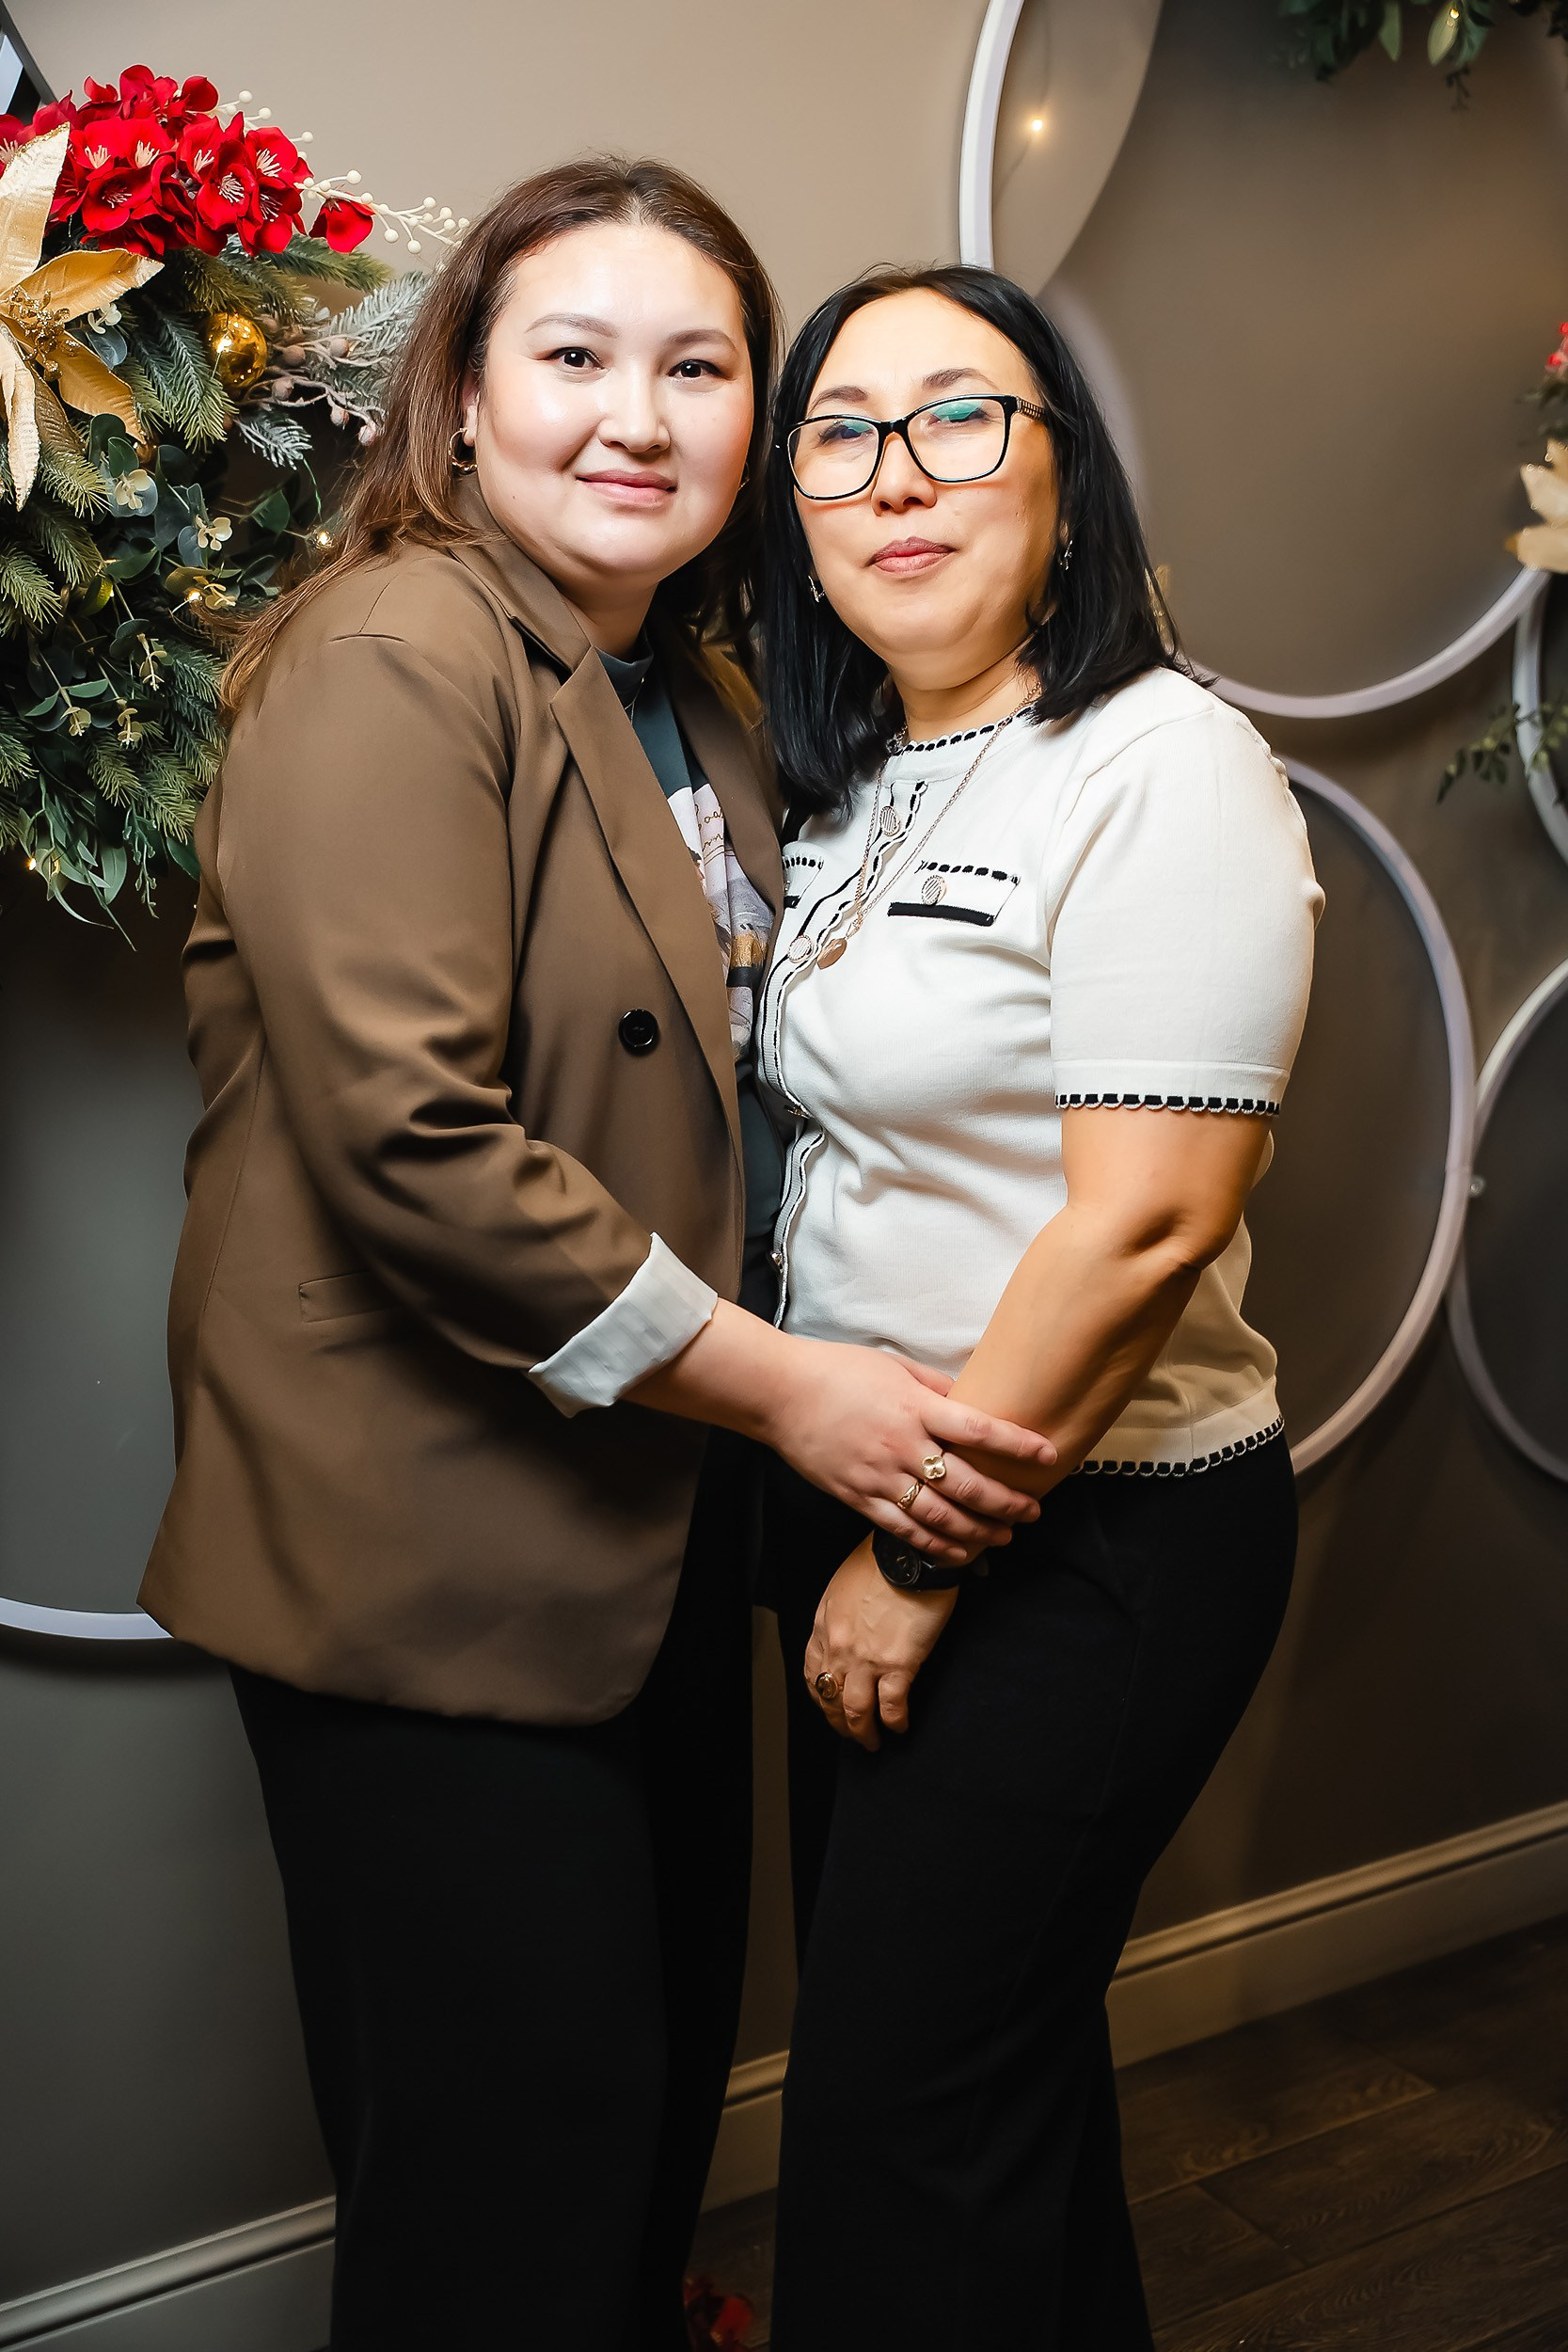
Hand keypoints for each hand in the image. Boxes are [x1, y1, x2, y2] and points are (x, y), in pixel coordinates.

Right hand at [758, 1337, 1054, 1566]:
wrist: (780, 1394)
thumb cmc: (837, 1371)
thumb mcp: (895, 1366)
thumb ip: (937, 1386)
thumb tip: (974, 1399)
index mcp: (915, 1407)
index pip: (979, 1429)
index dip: (1018, 1446)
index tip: (1048, 1455)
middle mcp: (902, 1446)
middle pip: (967, 1485)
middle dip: (1007, 1503)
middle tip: (1032, 1512)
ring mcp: (879, 1477)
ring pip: (940, 1517)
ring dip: (978, 1532)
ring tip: (1004, 1537)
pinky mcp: (859, 1498)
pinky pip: (904, 1530)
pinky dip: (936, 1546)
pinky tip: (959, 1552)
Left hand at [804, 1539, 958, 1749]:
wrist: (909, 1555)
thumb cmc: (882, 1561)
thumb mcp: (844, 1586)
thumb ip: (839, 1615)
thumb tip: (847, 1633)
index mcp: (824, 1626)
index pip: (812, 1672)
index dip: (820, 1696)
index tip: (829, 1705)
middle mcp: (839, 1647)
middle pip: (830, 1697)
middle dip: (838, 1722)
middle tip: (851, 1733)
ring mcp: (866, 1659)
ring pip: (855, 1711)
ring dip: (862, 1732)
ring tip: (872, 1741)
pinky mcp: (898, 1664)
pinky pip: (891, 1706)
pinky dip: (894, 1722)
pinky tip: (900, 1727)